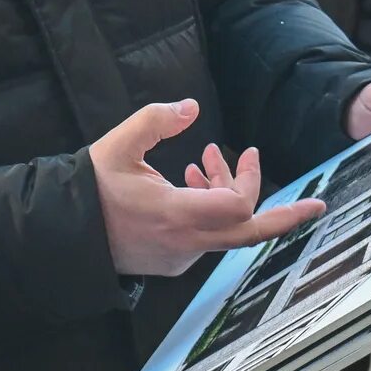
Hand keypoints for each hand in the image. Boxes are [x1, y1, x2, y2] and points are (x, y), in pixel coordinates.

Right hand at [92, 99, 324, 279]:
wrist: (64, 236)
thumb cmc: (90, 190)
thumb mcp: (118, 145)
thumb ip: (156, 120)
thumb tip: (191, 107)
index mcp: (175, 215)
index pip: (237, 208)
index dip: (252, 180)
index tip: (251, 152)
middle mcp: (185, 243)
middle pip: (249, 234)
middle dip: (282, 213)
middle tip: (307, 197)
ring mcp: (180, 258)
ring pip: (224, 229)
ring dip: (225, 194)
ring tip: (202, 160)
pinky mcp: (173, 263)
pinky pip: (206, 237)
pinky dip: (208, 209)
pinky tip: (188, 182)